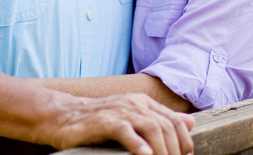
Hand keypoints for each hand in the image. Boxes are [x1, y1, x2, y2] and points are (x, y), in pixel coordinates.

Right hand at [47, 93, 194, 154]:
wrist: (62, 116)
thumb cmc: (98, 121)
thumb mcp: (133, 117)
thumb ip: (160, 119)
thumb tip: (190, 122)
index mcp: (144, 103)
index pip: (175, 120)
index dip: (185, 141)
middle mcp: (135, 104)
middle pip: (166, 126)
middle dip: (175, 149)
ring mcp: (119, 110)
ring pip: (152, 127)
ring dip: (162, 150)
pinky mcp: (103, 121)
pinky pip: (125, 130)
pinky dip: (137, 144)